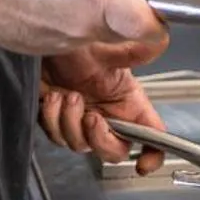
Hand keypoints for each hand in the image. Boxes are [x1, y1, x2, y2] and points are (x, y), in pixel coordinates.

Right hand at [0, 0, 165, 55]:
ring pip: (106, 38)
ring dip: (104, 18)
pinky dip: (79, 26)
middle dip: (131, 13)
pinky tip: (58, 4)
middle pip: (132, 32)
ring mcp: (70, 45)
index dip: (160, 19)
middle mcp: (88, 28)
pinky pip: (81, 42)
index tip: (156, 7)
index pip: (152, 27)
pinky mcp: (55, 52)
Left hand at [40, 40, 169, 173]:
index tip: (143, 164)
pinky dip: (53, 120)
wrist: (39, 35)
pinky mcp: (57, 118)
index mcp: (129, 99)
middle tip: (92, 118)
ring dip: (71, 124)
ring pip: (81, 145)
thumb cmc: (76, 35)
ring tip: (68, 96)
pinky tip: (52, 98)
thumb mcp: (109, 43)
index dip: (153, 153)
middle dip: (101, 140)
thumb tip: (159, 41)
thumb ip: (136, 47)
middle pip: (114, 150)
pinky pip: (56, 136)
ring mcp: (82, 117)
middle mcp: (108, 112)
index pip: (152, 134)